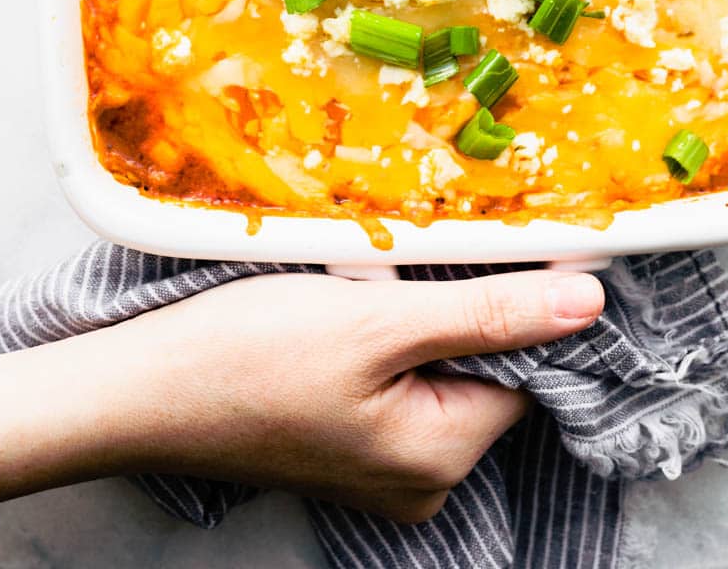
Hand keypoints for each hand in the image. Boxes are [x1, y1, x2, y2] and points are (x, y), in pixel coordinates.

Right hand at [94, 268, 603, 520]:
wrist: (136, 387)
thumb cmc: (247, 354)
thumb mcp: (378, 321)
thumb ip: (488, 311)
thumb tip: (591, 301)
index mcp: (440, 459)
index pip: (528, 370)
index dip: (513, 301)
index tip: (485, 246)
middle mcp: (420, 480)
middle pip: (483, 368)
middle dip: (451, 305)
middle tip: (393, 265)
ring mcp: (378, 467)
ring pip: (435, 365)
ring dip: (410, 314)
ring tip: (358, 284)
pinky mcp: (343, 442)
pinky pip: (394, 378)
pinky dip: (379, 335)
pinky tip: (338, 305)